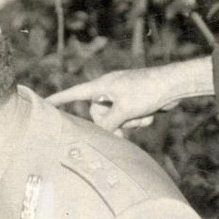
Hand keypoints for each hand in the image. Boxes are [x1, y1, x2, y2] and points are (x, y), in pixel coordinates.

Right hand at [46, 57, 213, 132]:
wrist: (173, 85)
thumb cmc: (147, 91)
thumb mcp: (124, 110)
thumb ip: (108, 124)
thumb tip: (103, 133)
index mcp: (102, 86)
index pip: (75, 94)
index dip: (60, 100)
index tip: (45, 103)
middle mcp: (110, 90)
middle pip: (98, 115)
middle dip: (113, 121)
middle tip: (126, 119)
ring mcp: (122, 97)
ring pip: (116, 120)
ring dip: (130, 122)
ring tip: (142, 114)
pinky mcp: (134, 103)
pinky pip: (129, 119)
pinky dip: (139, 120)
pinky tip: (151, 113)